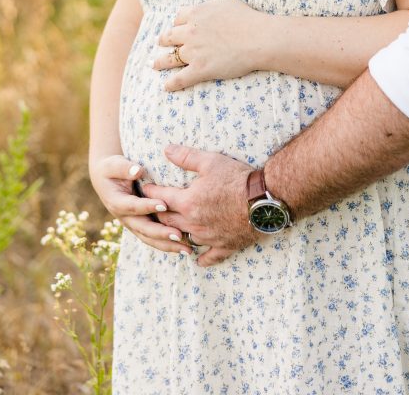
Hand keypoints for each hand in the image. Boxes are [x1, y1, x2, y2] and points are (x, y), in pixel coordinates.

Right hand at [89, 155, 190, 255]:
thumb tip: (138, 170)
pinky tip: (184, 248)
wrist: (105, 178)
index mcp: (117, 202)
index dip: (146, 206)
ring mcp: (133, 224)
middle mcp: (125, 217)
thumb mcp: (114, 165)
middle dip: (160, 233)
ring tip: (187, 250)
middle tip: (178, 235)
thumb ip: (125, 168)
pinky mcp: (140, 226)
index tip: (163, 205)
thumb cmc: (111, 169)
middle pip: (143, 228)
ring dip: (167, 245)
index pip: (132, 206)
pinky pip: (154, 238)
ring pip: (150, 238)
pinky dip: (167, 244)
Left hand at [142, 145, 253, 266]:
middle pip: (167, 221)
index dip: (151, 192)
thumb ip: (186, 156)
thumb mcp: (211, 161)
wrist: (263, 199)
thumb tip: (166, 149)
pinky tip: (197, 259)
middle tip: (152, 210)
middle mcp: (194, 223)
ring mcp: (208, 237)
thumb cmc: (236, 178)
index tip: (144, 189)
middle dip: (158, 214)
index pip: (160, 198)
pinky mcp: (224, 246)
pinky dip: (202, 257)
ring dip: (176, 235)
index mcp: (188, 202)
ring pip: (184, 239)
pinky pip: (209, 256)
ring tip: (171, 231)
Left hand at [154, 0, 268, 90]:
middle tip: (160, 44)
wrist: (258, 38)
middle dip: (164, 40)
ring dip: (160, 62)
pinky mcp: (200, 69)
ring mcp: (194, 52)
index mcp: (195, 14)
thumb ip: (208, 5)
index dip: (177, 23)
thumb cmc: (246, 18)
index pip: (178, 18)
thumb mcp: (224, 2)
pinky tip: (166, 87)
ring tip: (154, 65)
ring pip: (170, 58)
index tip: (178, 28)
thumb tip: (201, 10)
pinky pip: (180, 79)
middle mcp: (190, 32)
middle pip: (169, 37)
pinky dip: (172, 84)